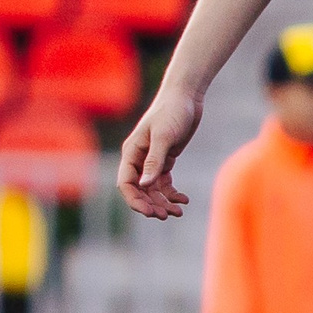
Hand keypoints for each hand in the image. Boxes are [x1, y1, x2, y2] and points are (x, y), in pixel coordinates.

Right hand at [117, 83, 203, 217]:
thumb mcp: (164, 136)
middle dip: (151, 205)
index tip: (150, 213)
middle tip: (167, 216)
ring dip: (163, 202)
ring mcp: (151, 159)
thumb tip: (144, 185)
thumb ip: (154, 161)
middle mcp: (138, 158)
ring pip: (153, 189)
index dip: (135, 201)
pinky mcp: (165, 158)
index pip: (126, 184)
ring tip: (178, 212)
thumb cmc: (172, 111)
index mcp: (131, 152)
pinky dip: (172, 193)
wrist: (186, 96)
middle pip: (139, 190)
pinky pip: (164, 183)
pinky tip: (184, 200)